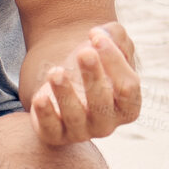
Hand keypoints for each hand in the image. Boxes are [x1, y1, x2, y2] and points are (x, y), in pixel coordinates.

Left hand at [29, 23, 139, 145]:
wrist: (63, 73)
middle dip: (93, 77)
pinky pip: (50, 129)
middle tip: (84, 52)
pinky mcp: (55, 133)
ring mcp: (81, 131)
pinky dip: (45, 114)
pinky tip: (40, 97)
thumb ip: (114, 36)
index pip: (128, 88)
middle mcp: (107, 123)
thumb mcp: (110, 44)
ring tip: (56, 71)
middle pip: (102, 103)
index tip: (96, 35)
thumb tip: (99, 35)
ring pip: (75, 116)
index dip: (115, 61)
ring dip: (65, 93)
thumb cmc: (94, 59)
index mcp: (128, 105)